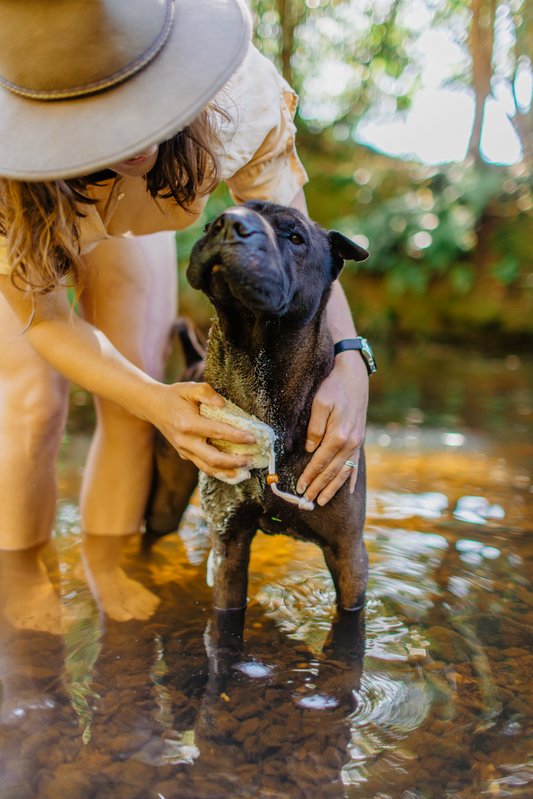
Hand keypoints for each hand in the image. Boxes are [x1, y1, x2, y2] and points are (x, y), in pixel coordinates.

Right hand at [149, 381, 255, 479]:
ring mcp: (184, 451)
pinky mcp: (185, 455)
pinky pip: (203, 467)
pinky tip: (235, 473)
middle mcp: (185, 441)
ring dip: (228, 473)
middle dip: (234, 461)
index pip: (215, 432)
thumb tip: (222, 403)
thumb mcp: (188, 388)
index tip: (252, 438)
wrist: (153, 407)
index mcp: (187, 423)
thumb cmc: (174, 396)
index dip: (235, 436)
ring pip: (207, 468)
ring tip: (247, 472)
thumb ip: (206, 392)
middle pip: (212, 458)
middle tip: (252, 460)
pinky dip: (220, 473)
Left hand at [296, 351, 367, 504]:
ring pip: (344, 472)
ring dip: (333, 488)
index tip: (300, 488)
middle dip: (319, 488)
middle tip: (307, 501)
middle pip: (332, 471)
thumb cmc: (334, 387)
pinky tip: (349, 491)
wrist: (354, 376)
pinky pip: (356, 465)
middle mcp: (350, 442)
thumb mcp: (320, 402)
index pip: (320, 462)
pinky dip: (352, 479)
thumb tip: (311, 449)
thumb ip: (315, 427)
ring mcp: (357, 443)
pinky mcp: (359, 440)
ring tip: (323, 501)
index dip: (310, 476)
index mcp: (339, 435)